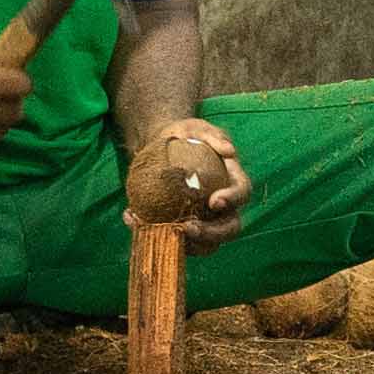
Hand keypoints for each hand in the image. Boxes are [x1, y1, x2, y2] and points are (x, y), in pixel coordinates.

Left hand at [124, 116, 254, 254]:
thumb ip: (213, 135)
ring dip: (185, 246)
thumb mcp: (196, 128)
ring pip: (206, 244)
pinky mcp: (183, 227)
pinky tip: (130, 216)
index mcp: (232, 181)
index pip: (242, 193)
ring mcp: (206, 220)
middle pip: (229, 228)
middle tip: (187, 228)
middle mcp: (224, 207)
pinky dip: (153, 232)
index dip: (232, 200)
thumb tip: (230, 151)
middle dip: (211, 234)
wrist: (163, 147)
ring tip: (159, 231)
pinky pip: (174, 238)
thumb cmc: (185, 135)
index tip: (214, 201)